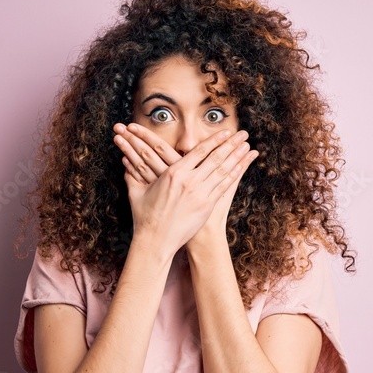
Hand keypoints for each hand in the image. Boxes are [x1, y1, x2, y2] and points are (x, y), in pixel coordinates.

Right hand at [113, 122, 257, 253]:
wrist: (155, 240)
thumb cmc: (145, 217)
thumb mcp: (136, 192)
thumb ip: (133, 174)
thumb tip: (124, 161)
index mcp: (173, 173)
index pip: (198, 151)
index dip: (214, 140)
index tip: (225, 132)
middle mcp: (189, 181)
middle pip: (215, 157)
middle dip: (231, 144)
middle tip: (243, 134)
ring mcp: (199, 194)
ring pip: (223, 170)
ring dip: (237, 157)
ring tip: (248, 146)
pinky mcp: (206, 206)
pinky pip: (223, 187)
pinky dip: (234, 175)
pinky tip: (241, 167)